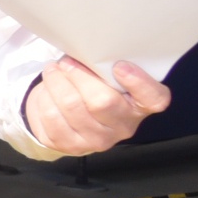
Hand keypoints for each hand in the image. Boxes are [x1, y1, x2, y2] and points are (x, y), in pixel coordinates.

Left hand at [23, 58, 169, 155]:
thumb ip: (107, 68)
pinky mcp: (69, 146)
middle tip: (66, 62)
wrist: (70, 117)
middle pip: (101, 101)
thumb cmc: (94, 89)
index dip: (139, 82)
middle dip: (78, 75)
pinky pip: (50, 117)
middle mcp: (123, 128)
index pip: (154, 99)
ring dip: (55, 82)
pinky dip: (43, 97)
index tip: (119, 66)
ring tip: (52, 72)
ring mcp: (97, 141)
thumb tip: (88, 51)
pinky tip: (47, 91)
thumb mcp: (107, 78)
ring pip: (70, 106)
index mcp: (140, 106)